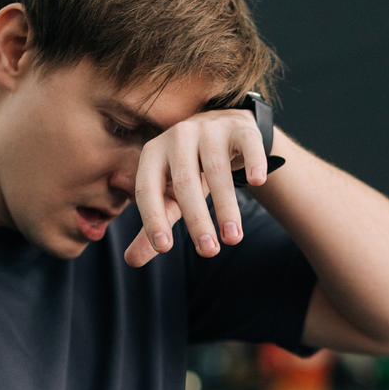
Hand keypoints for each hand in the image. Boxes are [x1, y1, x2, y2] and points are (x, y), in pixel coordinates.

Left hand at [125, 107, 271, 266]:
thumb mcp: (171, 196)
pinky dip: (253, 162)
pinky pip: (248, 144)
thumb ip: (155, 224)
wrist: (222, 129)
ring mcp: (210, 129)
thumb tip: (131, 261)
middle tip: (208, 251)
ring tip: (233, 238)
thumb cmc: (190, 170)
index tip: (164, 247)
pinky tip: (257, 182)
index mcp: (153, 153)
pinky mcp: (240, 128)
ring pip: (216, 169)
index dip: (153, 217)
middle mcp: (178, 137)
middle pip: (184, 182)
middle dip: (197, 220)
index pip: (147, 188)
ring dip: (226, 206)